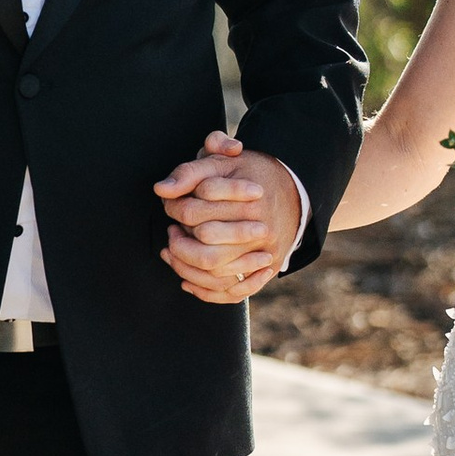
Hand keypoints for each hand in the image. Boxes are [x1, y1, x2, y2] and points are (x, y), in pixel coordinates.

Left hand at [153, 130, 301, 305]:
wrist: (293, 193)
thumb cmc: (251, 175)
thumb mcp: (223, 163)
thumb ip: (191, 171)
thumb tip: (161, 189)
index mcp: (247, 197)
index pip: (195, 208)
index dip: (173, 207)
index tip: (169, 204)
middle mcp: (259, 226)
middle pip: (205, 240)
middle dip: (179, 239)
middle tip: (172, 231)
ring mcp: (265, 251)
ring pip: (215, 269)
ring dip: (185, 265)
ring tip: (174, 252)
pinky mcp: (268, 269)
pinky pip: (234, 291)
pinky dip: (207, 291)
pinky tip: (188, 282)